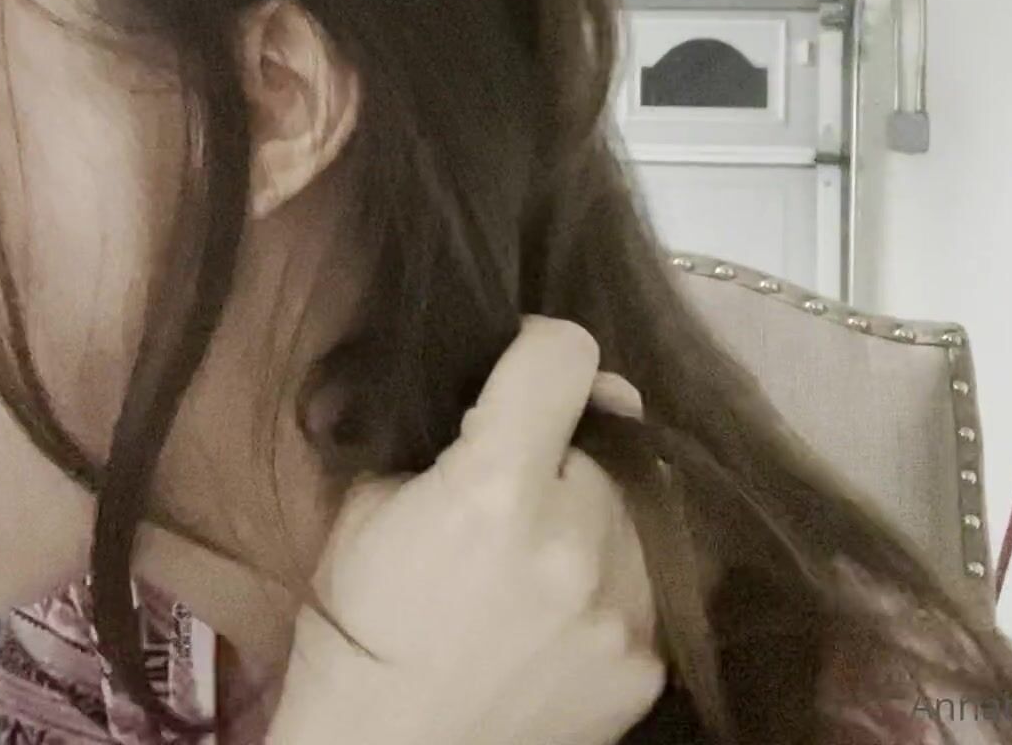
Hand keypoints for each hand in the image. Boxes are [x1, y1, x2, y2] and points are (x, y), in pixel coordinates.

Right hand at [266, 318, 663, 744]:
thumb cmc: (357, 628)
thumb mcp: (368, 506)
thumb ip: (448, 442)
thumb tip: (511, 399)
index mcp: (496, 489)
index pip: (566, 356)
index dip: (536, 349)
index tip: (516, 372)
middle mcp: (580, 540)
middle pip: (612, 432)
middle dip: (568, 441)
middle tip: (522, 477)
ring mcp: (626, 609)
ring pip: (646, 504)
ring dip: (603, 507)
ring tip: (548, 546)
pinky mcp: (650, 663)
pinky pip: (654, 582)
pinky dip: (616, 577)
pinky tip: (563, 607)